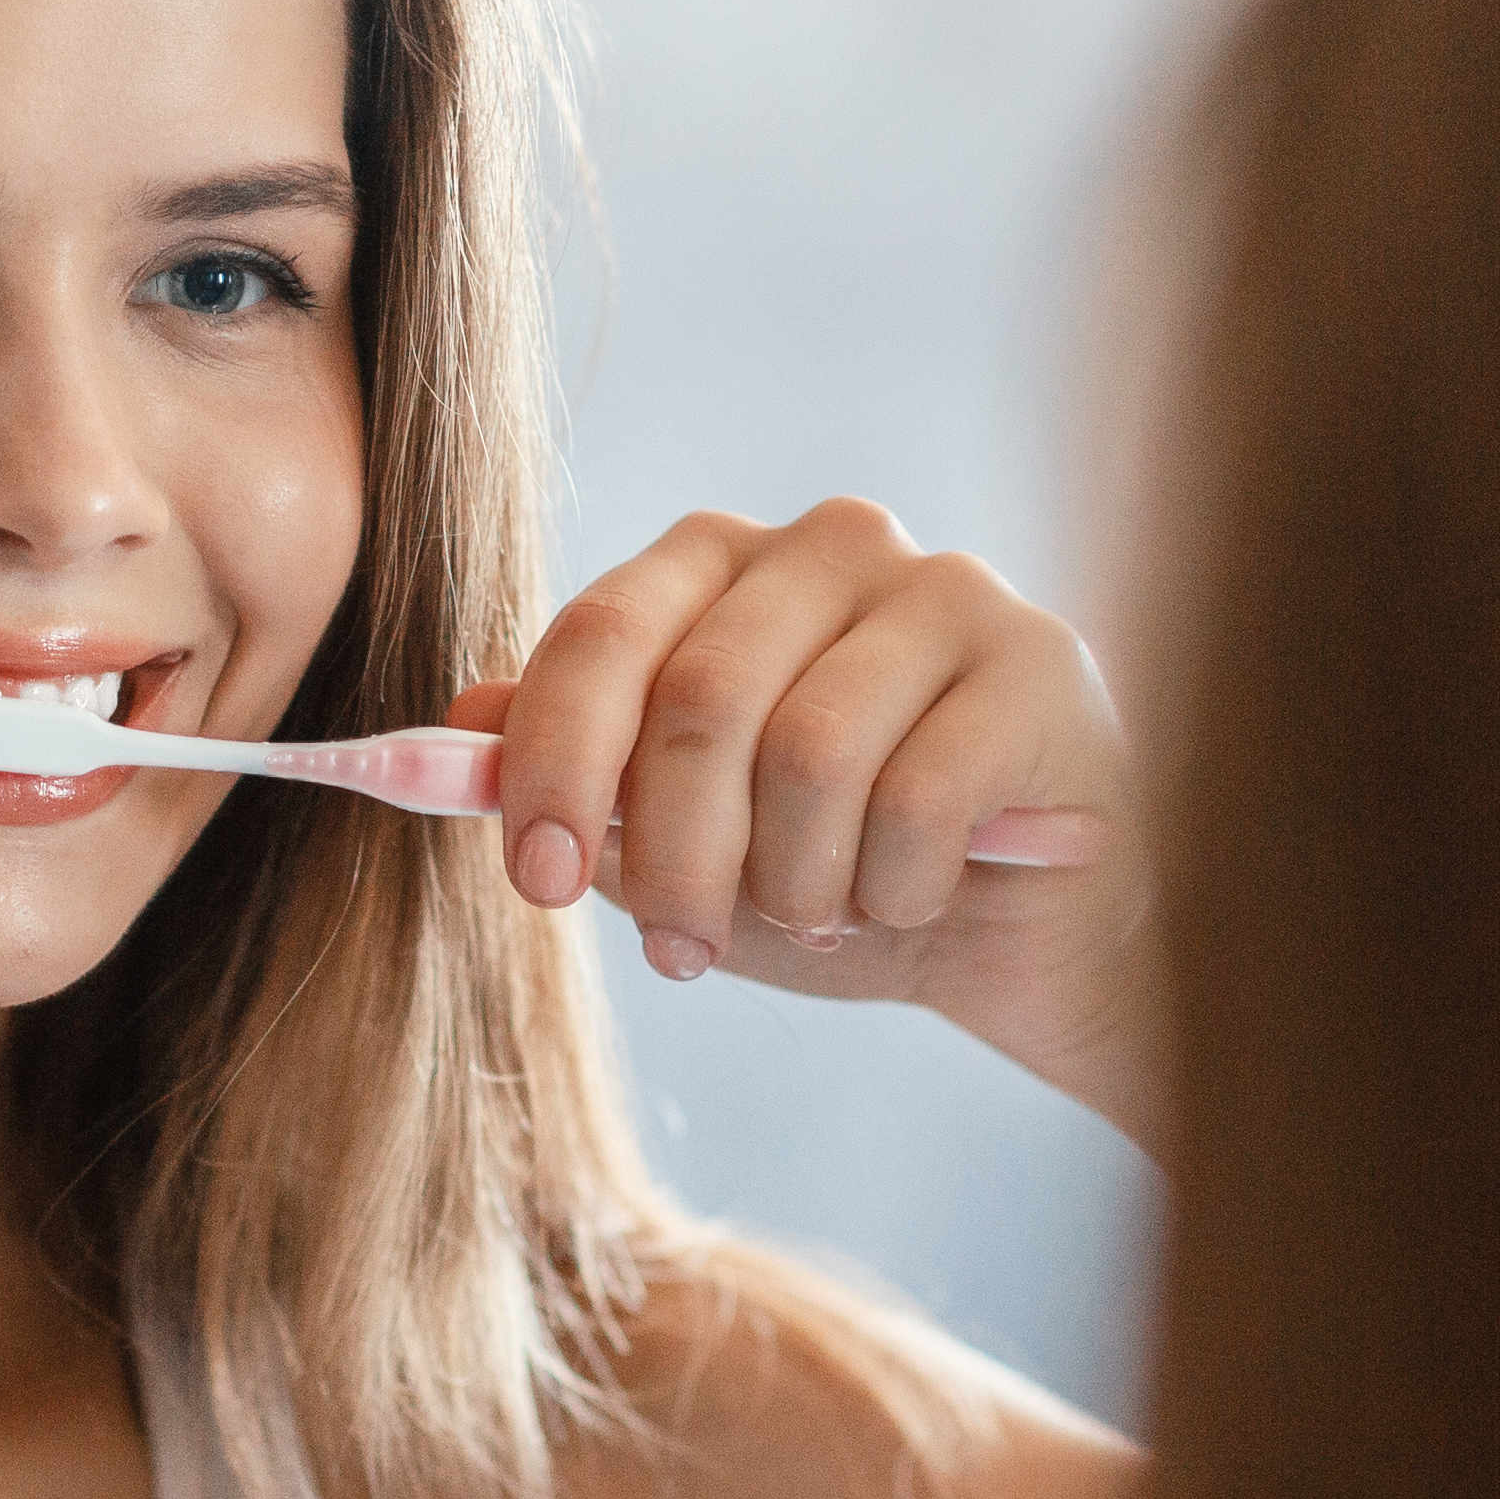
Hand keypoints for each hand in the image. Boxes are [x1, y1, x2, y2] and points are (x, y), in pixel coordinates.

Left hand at [459, 500, 1159, 1147]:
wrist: (1014, 935)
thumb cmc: (829, 868)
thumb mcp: (675, 837)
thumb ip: (574, 774)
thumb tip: (460, 731)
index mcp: (722, 562)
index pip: (603, 631)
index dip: (553, 763)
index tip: (537, 881)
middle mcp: (831, 544)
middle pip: (701, 699)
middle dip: (675, 857)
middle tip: (684, 953)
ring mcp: (947, 590)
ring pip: (811, 753)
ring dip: (796, 885)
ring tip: (822, 919)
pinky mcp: (1040, 665)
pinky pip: (921, 797)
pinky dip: (895, 889)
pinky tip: (915, 901)